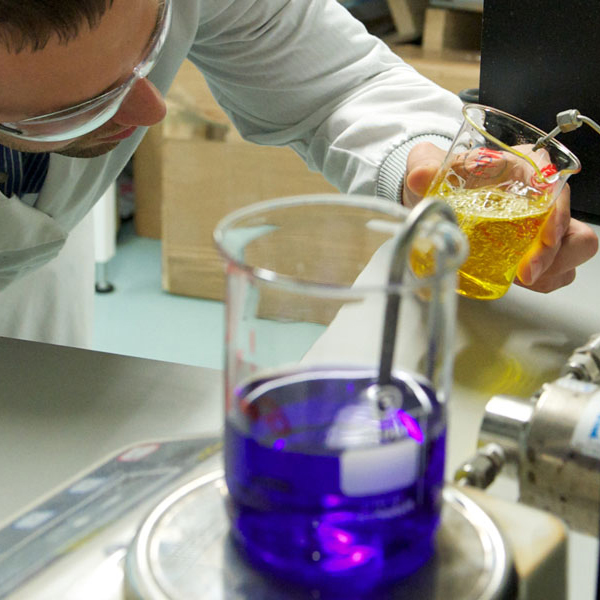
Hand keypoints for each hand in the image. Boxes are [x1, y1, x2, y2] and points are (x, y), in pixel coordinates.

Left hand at [403, 142, 598, 292]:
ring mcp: (539, 225)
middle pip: (573, 226)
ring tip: (518, 279)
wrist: (430, 196)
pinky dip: (543, 280)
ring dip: (551, 270)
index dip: (557, 213)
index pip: (555, 186)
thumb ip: (424, 166)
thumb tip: (419, 177)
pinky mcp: (532, 249)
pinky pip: (555, 270)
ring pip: (572, 249)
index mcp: (522, 168)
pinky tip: (516, 281)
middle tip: (525, 272)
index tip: (544, 237)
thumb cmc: (441, 176)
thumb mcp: (428, 164)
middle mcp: (538, 197)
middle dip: (556, 254)